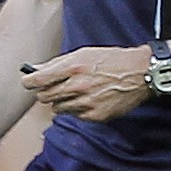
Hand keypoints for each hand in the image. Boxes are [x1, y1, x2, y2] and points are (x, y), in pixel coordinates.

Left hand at [22, 46, 153, 121]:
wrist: (141, 73)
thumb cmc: (112, 60)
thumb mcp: (84, 54)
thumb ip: (58, 63)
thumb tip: (35, 70)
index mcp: (73, 67)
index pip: (36, 81)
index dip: (29, 82)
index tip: (29, 82)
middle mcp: (78, 86)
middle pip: (44, 97)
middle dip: (46, 92)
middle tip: (57, 87)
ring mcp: (87, 103)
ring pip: (58, 108)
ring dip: (63, 101)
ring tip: (78, 92)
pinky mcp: (96, 115)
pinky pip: (75, 115)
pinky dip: (78, 109)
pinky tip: (91, 99)